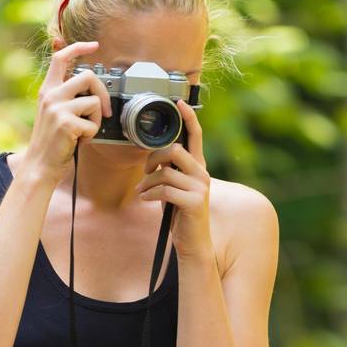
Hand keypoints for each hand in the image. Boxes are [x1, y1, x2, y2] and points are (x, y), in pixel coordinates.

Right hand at [22, 41, 113, 182]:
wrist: (39, 166)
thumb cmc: (52, 143)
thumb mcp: (54, 113)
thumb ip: (67, 98)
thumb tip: (93, 89)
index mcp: (47, 90)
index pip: (61, 57)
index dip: (78, 47)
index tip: (94, 45)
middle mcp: (51, 95)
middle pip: (88, 75)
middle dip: (103, 93)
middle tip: (105, 111)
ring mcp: (58, 108)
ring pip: (95, 101)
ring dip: (96, 119)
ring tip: (84, 132)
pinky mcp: (66, 123)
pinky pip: (94, 123)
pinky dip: (91, 135)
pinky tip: (78, 141)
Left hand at [135, 99, 212, 259]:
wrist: (193, 244)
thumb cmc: (180, 216)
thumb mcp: (175, 189)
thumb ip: (169, 171)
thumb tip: (155, 159)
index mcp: (198, 168)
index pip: (196, 136)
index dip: (189, 118)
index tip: (179, 102)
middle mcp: (202, 174)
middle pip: (174, 150)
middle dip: (154, 159)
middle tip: (146, 172)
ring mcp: (200, 188)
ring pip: (166, 171)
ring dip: (149, 181)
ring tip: (143, 192)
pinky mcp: (194, 202)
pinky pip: (165, 189)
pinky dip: (150, 194)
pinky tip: (146, 200)